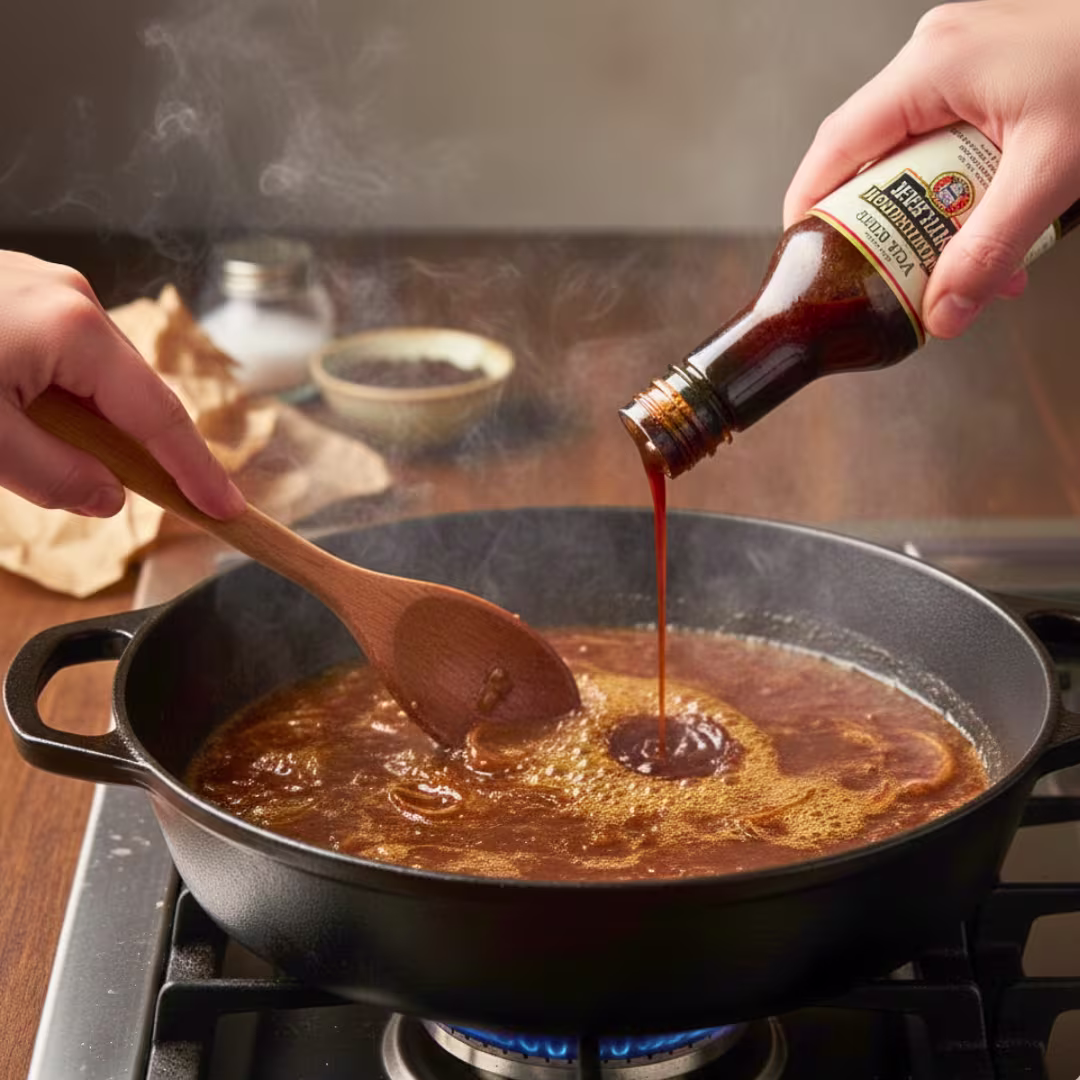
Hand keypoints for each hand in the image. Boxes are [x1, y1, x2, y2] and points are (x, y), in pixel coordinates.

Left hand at [0, 251, 244, 517]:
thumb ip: (55, 475)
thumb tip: (108, 495)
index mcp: (74, 332)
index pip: (159, 417)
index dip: (196, 471)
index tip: (226, 508)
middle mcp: (74, 299)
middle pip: (134, 391)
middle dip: (138, 448)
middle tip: (145, 496)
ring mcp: (45, 286)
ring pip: (97, 375)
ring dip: (88, 423)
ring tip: (35, 450)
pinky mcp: (18, 289)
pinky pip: (64, 355)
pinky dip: (59, 398)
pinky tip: (19, 416)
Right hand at [783, 0, 1079, 337]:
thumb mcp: (1053, 172)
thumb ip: (992, 249)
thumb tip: (942, 314)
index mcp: (932, 66)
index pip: (838, 145)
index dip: (810, 206)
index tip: (804, 257)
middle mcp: (933, 55)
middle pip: (870, 156)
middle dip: (882, 224)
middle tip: (890, 274)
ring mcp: (958, 59)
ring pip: (911, 154)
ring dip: (928, 215)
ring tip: (962, 262)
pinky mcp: (983, 72)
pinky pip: (945, 141)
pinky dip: (959, 191)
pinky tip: (992, 225)